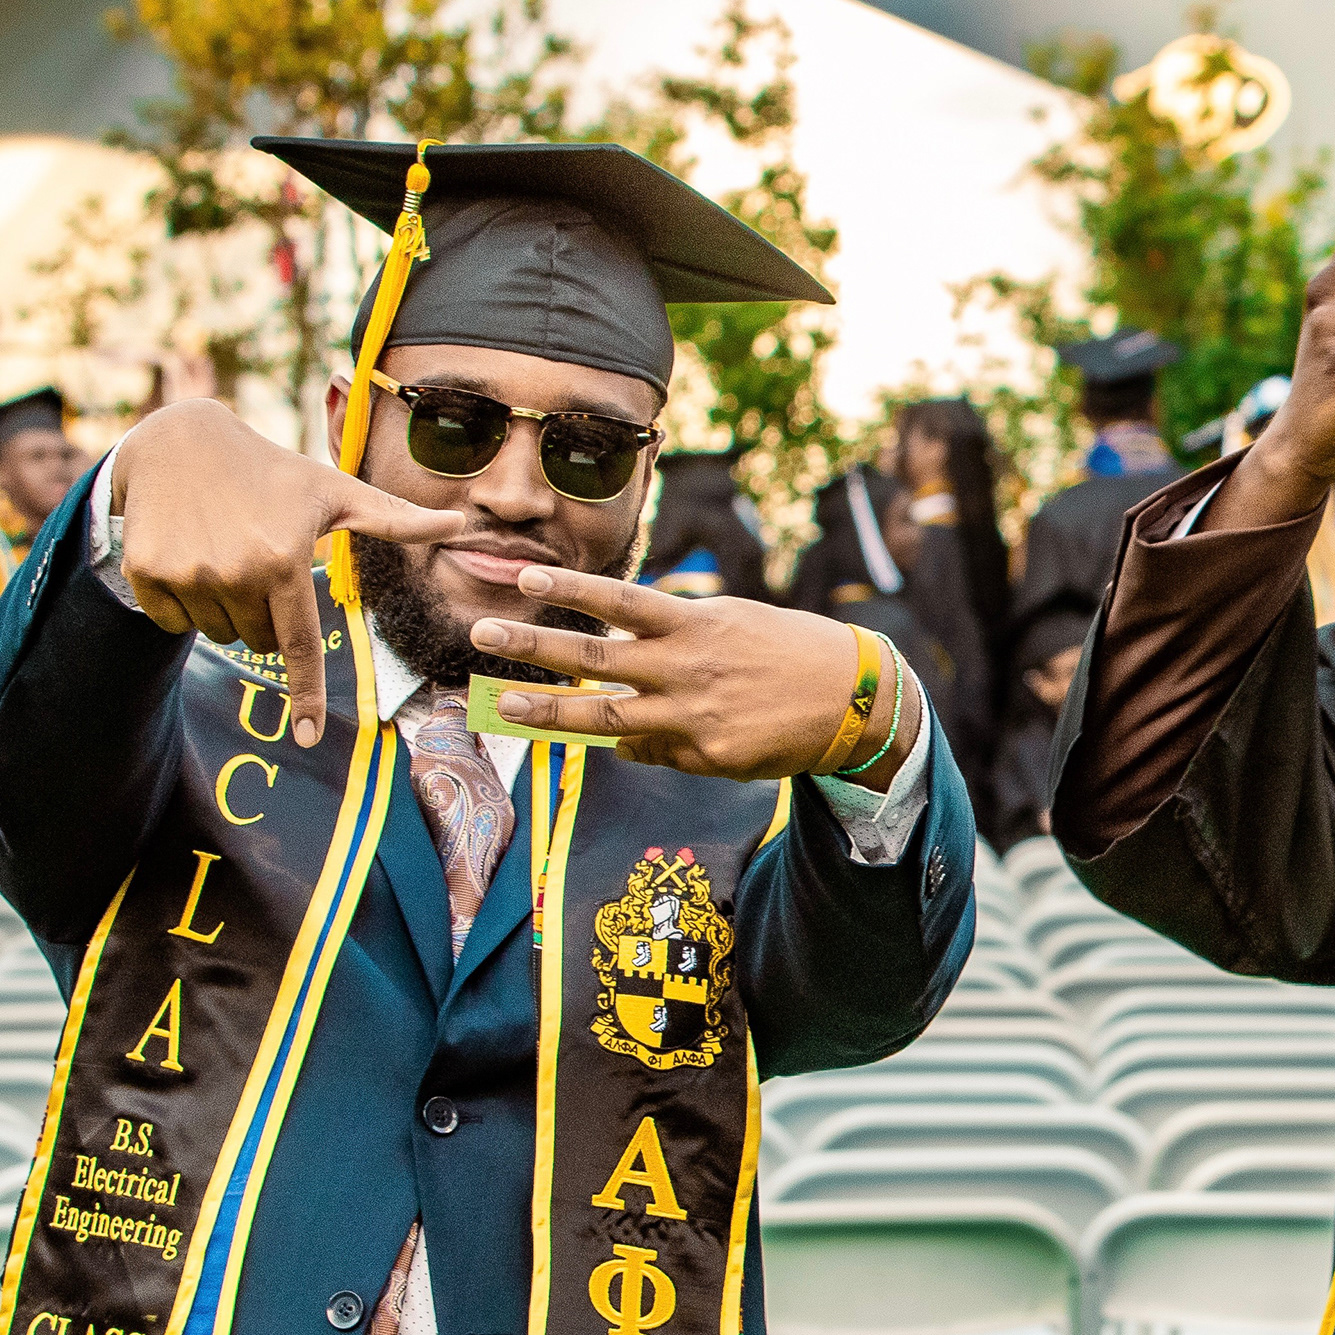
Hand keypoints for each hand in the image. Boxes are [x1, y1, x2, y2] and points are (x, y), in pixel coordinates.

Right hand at [112, 401, 469, 746]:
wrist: (178, 440)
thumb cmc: (270, 471)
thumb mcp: (332, 491)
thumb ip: (395, 520)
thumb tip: (460, 525)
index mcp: (285, 557)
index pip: (299, 644)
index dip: (306, 694)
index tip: (310, 737)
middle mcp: (234, 571)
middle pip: (258, 642)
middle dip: (265, 615)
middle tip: (259, 562)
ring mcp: (186, 573)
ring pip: (218, 634)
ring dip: (226, 608)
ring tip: (223, 552)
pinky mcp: (146, 572)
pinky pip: (173, 623)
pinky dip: (182, 603)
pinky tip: (187, 554)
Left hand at [471, 571, 920, 787]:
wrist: (854, 699)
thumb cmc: (787, 652)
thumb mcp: (731, 625)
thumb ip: (674, 639)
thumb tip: (626, 669)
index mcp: (693, 623)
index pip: (618, 600)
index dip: (569, 588)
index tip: (523, 577)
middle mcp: (685, 666)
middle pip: (594, 656)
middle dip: (533, 645)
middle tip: (481, 635)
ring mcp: (692, 716)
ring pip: (605, 716)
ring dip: (550, 713)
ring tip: (505, 708)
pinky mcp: (706, 756)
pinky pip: (654, 751)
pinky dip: (639, 744)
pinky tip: (635, 738)